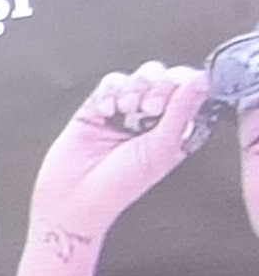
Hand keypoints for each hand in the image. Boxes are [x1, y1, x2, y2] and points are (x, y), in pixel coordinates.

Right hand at [28, 64, 209, 249]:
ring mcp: (124, 112)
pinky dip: (110, 92)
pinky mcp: (97, 108)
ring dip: (134, 88)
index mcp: (174, 130)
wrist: (73, 199)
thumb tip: (200, 79)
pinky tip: (106, 111)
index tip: (175, 97)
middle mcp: (151, 119)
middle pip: (166, 77)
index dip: (184, 85)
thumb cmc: (117, 187)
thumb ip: (182, 112)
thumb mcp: (161, 149)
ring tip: (125, 110)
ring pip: (139, 76)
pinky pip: (111, 83)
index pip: (190, 91)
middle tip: (148, 109)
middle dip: (158, 86)